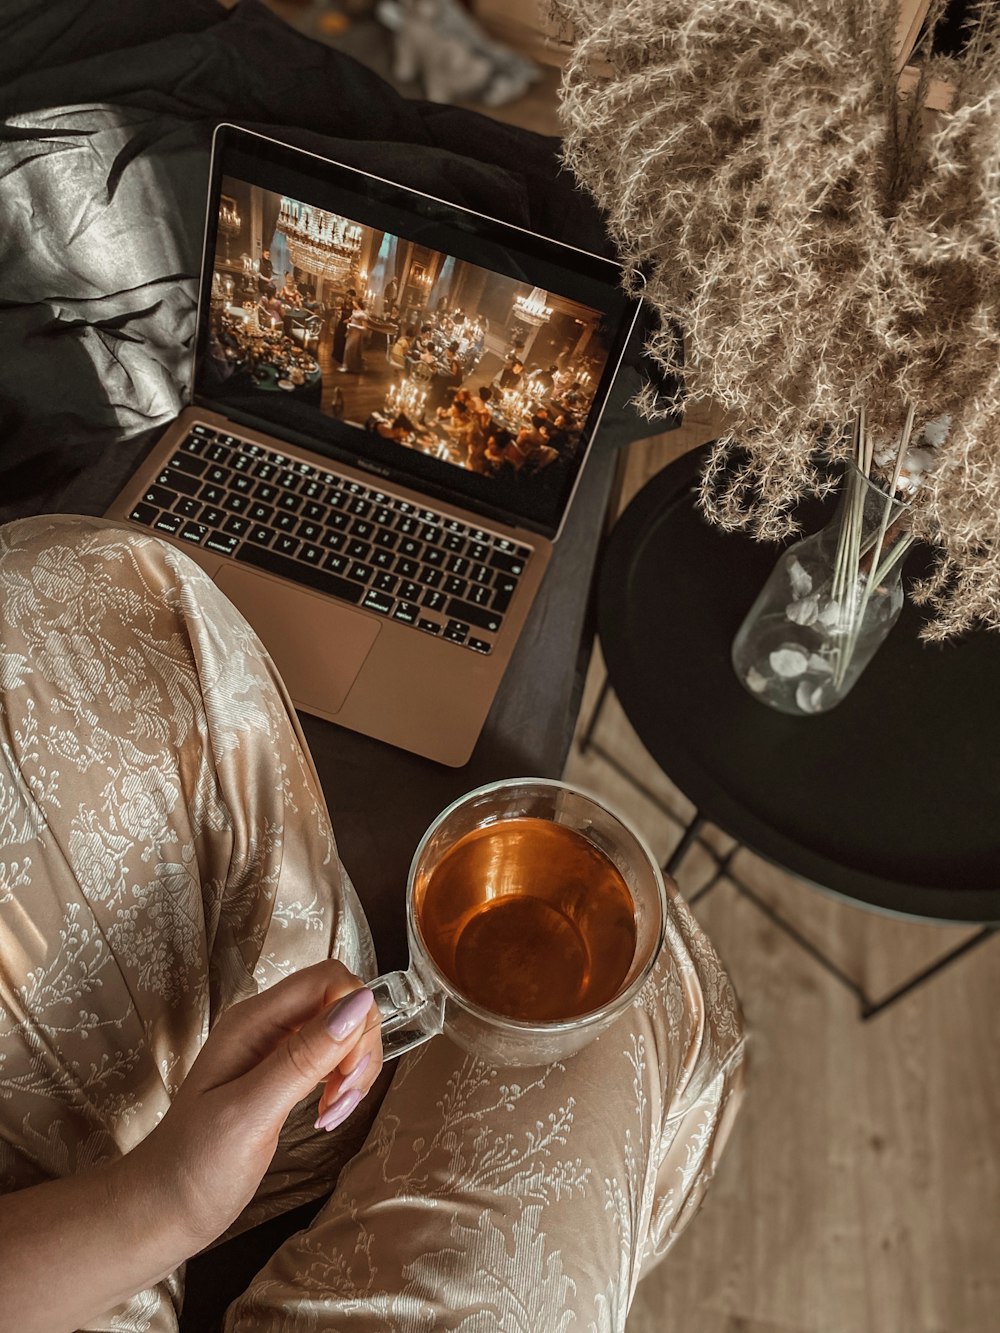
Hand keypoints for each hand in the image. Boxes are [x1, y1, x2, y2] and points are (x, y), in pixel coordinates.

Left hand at [130, 960, 382, 1247]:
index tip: (349, 1072)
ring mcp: (275, 1050)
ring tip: (334, 1114)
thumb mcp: (250, 1112)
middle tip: (342, 1100)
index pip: (328, 979)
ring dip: (354, 1070)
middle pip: (341, 1003)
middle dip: (358, 1048)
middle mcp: (266, 1025)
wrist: (163, 1209)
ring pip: (342, 1032)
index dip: (354, 1016)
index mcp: (253, 1021)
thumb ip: (303, 1058)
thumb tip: (359, 1003)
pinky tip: (329, 1114)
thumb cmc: (197, 1165)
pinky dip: (343, 1083)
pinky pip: (331, 1059)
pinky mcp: (283, 1075)